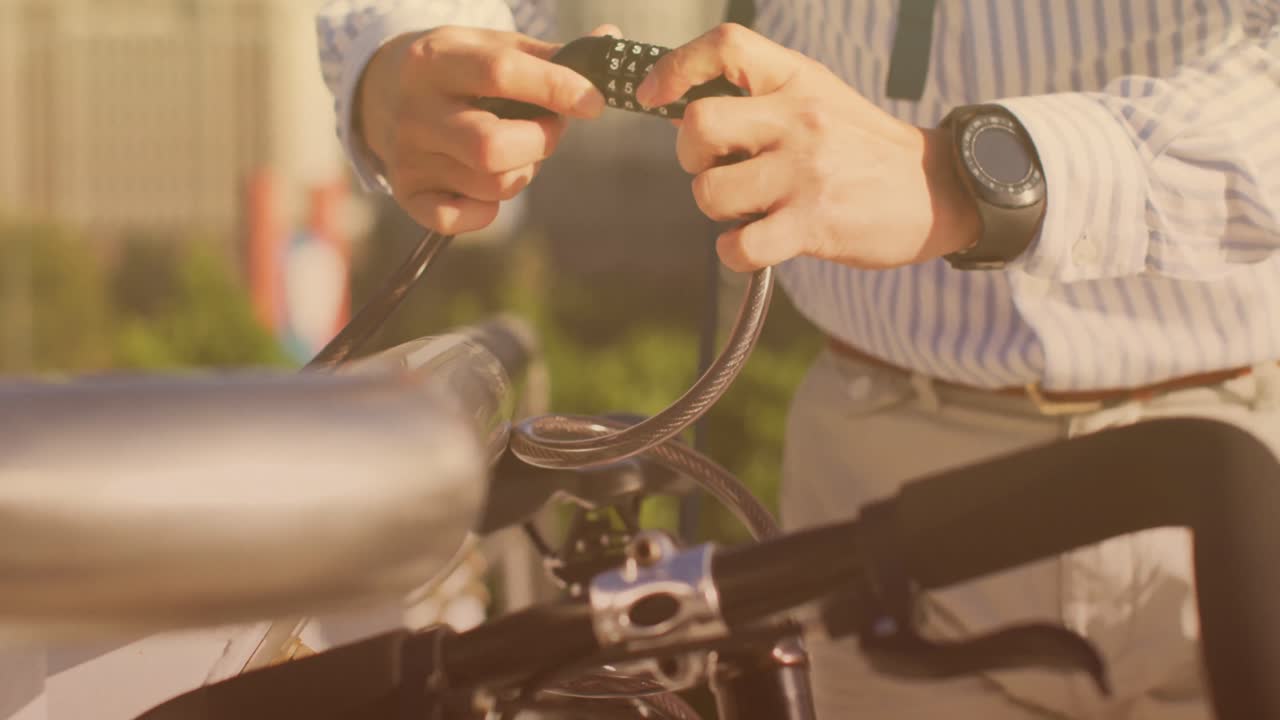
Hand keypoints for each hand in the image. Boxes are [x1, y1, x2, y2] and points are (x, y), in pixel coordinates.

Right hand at [357, 24, 619, 233]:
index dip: (556, 89)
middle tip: (549, 129)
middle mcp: (415, 109)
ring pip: (490, 184)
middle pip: (491, 146)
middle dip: (540, 142)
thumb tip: (610, 43)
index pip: (501, 73)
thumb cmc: (462, 71)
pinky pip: (461, 219)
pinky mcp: (407, 194)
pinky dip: (487, 209)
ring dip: (523, 172)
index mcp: (435, 60)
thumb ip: (552, 55)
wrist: (387, 91)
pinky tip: (486, 182)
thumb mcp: (495, 48)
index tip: (593, 102)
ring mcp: (407, 156)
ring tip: (516, 150)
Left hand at [635, 24, 980, 271]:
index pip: (725, 46)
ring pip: (710, 192)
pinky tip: (756, 244)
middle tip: (718, 171)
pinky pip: (739, 246)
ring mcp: (806, 171)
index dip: (675, 68)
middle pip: (698, 126)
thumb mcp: (817, 99)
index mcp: (796, 80)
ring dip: (717, 210)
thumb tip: (680, 108)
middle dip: (692, 158)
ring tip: (750, 209)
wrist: (936, 190)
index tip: (654, 95)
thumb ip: (759, 98)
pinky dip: (735, 252)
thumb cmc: (862, 149)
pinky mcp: (814, 223)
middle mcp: (799, 118)